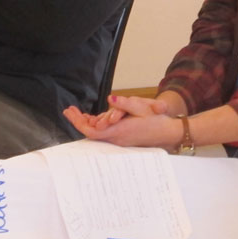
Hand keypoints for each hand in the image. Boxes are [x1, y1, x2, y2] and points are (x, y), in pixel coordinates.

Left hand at [62, 95, 181, 148]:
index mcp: (120, 131)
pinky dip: (96, 125)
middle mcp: (117, 138)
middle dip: (79, 121)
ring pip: (97, 133)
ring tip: (76, 112)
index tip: (71, 113)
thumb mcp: (143, 108)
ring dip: (86, 123)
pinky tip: (91, 118)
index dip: (79, 123)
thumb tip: (110, 98)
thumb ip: (125, 104)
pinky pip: (104, 134)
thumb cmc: (157, 121)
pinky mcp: (122, 138)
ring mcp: (119, 140)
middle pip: (91, 133)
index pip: (93, 132)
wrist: (168, 134)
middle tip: (69, 110)